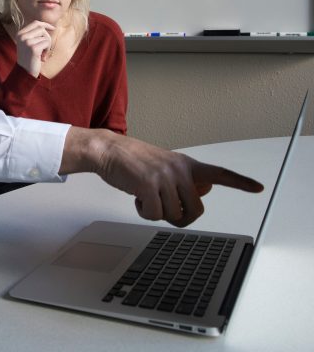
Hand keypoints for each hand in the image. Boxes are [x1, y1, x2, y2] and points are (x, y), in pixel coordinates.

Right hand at [12, 21, 54, 76]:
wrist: (24, 72)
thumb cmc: (29, 58)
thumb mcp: (28, 44)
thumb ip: (33, 35)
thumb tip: (46, 26)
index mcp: (20, 34)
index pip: (35, 23)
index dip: (45, 24)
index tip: (53, 28)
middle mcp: (22, 37)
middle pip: (41, 28)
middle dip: (47, 37)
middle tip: (46, 48)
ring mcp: (27, 42)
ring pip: (45, 36)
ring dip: (47, 45)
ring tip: (42, 54)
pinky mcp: (33, 48)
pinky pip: (46, 43)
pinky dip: (47, 50)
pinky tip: (42, 57)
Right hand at [62, 128, 263, 227]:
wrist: (107, 150)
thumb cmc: (133, 161)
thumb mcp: (164, 164)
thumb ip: (184, 178)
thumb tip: (204, 191)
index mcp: (186, 164)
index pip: (218, 173)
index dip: (240, 182)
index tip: (258, 188)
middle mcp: (179, 169)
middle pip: (196, 210)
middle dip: (180, 216)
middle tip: (164, 208)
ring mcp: (164, 177)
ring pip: (174, 215)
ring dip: (157, 212)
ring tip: (145, 197)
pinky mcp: (148, 185)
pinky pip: (155, 214)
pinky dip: (144, 212)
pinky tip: (136, 198)